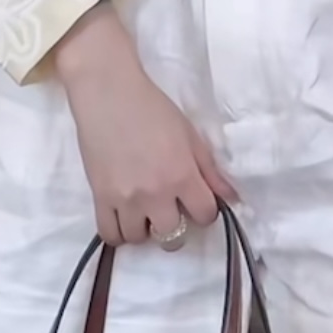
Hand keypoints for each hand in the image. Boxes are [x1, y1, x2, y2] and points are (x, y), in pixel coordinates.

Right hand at [57, 16, 236, 247]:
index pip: (205, 216)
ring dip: (145, 227)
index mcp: (182, 175)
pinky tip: (124, 216)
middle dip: (176, 224)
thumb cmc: (153, 108)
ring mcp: (125, 199)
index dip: (205, 210)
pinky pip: (110, 235)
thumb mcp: (190, 135)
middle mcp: (155, 194)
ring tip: (143, 209)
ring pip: (139, 238)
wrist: (109, 94)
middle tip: (169, 206)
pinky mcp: (100, 198)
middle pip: (173, 236)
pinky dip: (119, 231)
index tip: (196, 199)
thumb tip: (232, 198)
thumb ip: (210, 170)